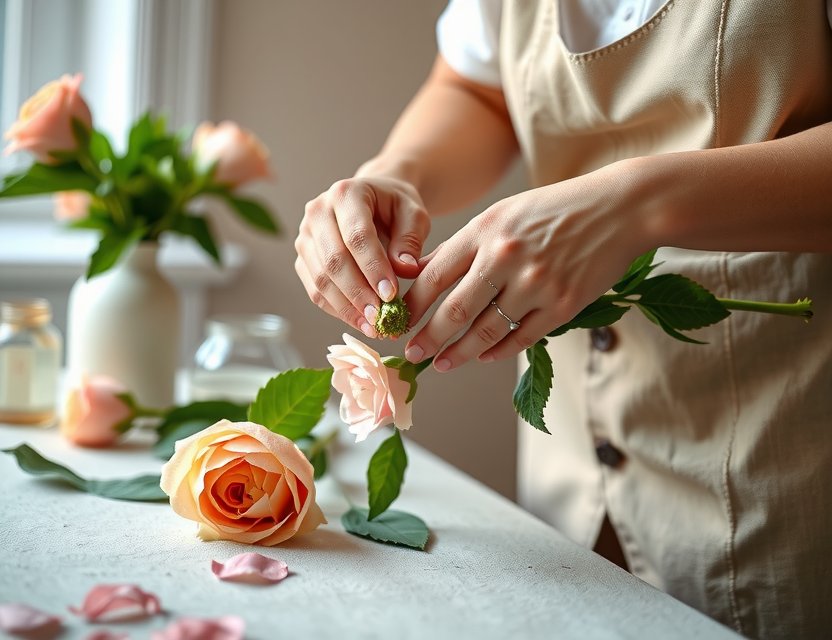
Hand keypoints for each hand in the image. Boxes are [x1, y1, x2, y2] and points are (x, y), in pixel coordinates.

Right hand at [295, 176, 430, 336]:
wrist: (374, 201)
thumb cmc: (395, 207)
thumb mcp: (413, 214)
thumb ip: (410, 239)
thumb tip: (405, 269)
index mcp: (346, 193)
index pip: (356, 236)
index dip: (373, 268)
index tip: (391, 295)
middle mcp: (317, 212)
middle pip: (333, 260)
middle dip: (358, 293)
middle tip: (380, 319)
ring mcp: (305, 236)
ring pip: (320, 279)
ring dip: (346, 308)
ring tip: (372, 328)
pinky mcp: (303, 258)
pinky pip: (315, 290)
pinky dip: (337, 310)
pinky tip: (359, 322)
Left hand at [402, 161, 650, 369]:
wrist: (619, 209)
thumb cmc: (555, 210)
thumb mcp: (503, 214)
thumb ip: (464, 245)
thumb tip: (420, 273)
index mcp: (486, 230)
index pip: (434, 276)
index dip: (411, 305)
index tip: (396, 323)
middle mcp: (506, 257)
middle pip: (454, 310)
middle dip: (427, 338)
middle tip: (411, 355)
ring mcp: (536, 283)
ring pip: (485, 331)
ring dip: (459, 353)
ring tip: (442, 364)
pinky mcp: (562, 305)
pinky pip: (521, 337)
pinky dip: (498, 351)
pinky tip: (484, 357)